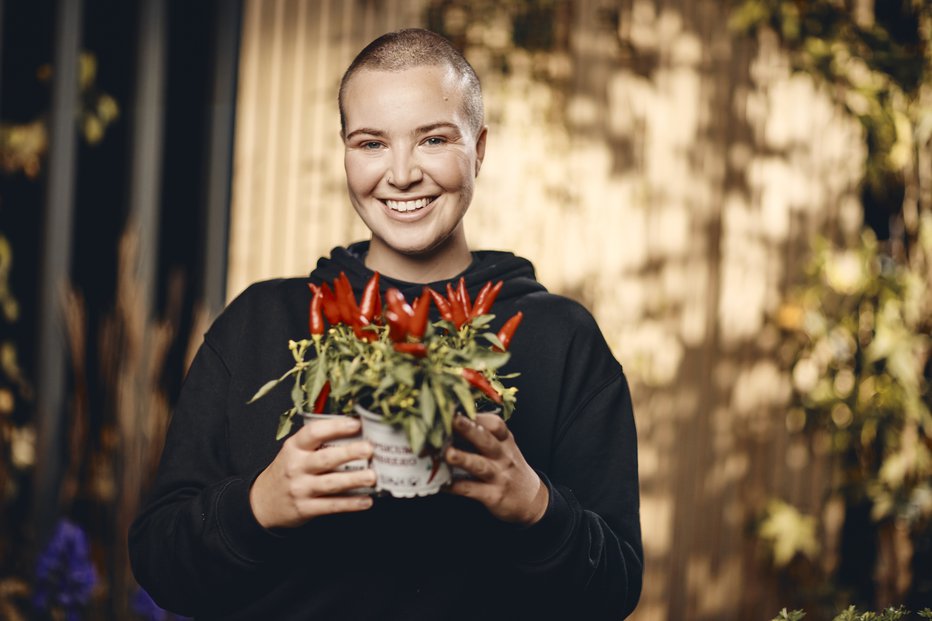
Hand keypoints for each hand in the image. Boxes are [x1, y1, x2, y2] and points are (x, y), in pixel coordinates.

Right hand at [249, 417, 375, 528]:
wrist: (262, 502)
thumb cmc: (288, 470)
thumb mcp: (294, 451)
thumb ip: (318, 440)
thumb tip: (355, 428)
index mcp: (294, 447)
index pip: (313, 432)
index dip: (335, 427)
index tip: (356, 423)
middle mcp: (296, 467)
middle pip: (325, 459)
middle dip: (349, 453)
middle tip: (369, 449)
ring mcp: (300, 489)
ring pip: (331, 483)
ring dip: (354, 480)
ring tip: (373, 476)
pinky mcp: (305, 509)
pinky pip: (331, 506)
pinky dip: (350, 504)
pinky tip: (366, 501)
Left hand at [444, 413, 548, 524]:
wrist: (530, 499)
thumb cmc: (510, 468)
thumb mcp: (505, 447)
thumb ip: (484, 435)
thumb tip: (453, 421)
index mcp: (505, 441)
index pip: (496, 425)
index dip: (479, 417)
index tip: (460, 410)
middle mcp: (503, 457)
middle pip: (486, 441)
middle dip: (469, 430)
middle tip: (453, 420)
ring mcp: (498, 476)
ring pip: (479, 465)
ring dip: (463, 459)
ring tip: (448, 453)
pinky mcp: (493, 496)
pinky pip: (471, 490)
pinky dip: (456, 486)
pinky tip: (442, 483)